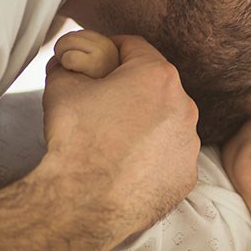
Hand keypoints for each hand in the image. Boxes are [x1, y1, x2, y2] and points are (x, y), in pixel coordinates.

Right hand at [41, 35, 199, 238]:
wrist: (83, 203)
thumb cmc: (75, 141)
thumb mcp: (61, 88)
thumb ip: (67, 66)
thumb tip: (67, 62)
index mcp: (157, 76)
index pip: (133, 47)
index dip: (110, 49)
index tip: (97, 60)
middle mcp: (184, 106)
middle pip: (153, 86)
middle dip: (130, 89)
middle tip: (102, 103)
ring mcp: (189, 143)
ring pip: (165, 122)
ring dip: (144, 124)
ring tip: (114, 140)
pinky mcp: (187, 175)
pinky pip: (169, 156)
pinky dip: (153, 156)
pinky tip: (127, 166)